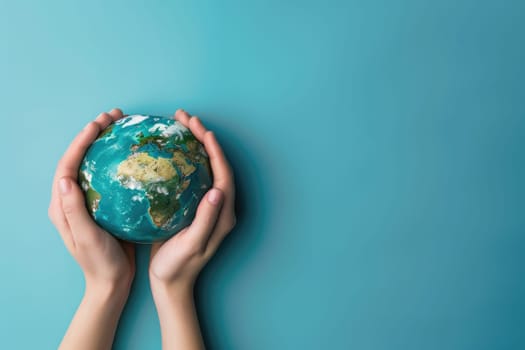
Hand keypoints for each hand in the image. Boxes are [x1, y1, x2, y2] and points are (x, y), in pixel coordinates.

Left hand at [48, 108, 134, 295]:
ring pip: (95, 164)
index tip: (96, 125)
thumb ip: (74, 210)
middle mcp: (73, 199)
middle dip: (92, 134)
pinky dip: (118, 159)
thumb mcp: (86, 237)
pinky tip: (134, 153)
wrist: (112, 281)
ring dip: (105, 143)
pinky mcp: (105, 204)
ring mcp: (89, 200)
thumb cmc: (98, 262)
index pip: (67, 166)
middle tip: (113, 117)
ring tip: (121, 126)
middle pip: (80, 159)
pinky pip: (110, 175)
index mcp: (62, 206)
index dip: (80, 143)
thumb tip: (65, 180)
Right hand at [149, 109, 236, 291]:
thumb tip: (217, 191)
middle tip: (185, 118)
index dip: (215, 151)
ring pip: (204, 168)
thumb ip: (206, 219)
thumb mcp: (191, 245)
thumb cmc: (178, 268)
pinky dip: (183, 159)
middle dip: (204, 140)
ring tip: (179, 126)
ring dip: (194, 146)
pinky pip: (191, 176)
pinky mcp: (193, 208)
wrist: (170, 284)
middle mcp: (218, 207)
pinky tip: (168, 150)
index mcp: (222, 214)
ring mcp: (206, 207)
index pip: (223, 175)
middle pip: (215, 166)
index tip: (202, 130)